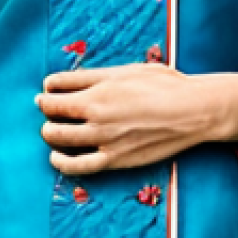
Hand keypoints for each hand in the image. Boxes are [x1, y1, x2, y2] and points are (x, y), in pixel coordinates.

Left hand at [35, 64, 237, 174]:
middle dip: (45, 110)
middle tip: (46, 107)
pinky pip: (80, 166)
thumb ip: (91, 76)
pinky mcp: (116, 160)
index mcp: (98, 89)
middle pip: (53, 114)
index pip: (56, 89)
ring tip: (49, 131)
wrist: (191, 112)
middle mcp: (96, 114)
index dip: (47, 89)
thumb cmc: (161, 84)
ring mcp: (104, 139)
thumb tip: (64, 80)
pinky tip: (57, 158)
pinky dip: (63, 163)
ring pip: (60, 139)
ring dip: (49, 133)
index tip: (47, 89)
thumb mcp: (123, 70)